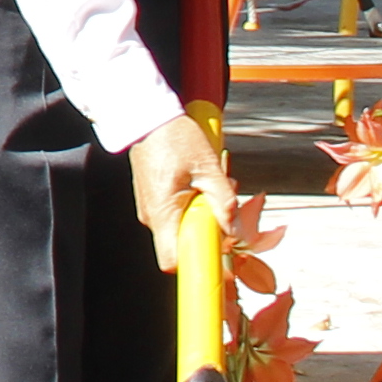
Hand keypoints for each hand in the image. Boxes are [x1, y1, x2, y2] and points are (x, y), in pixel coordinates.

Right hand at [124, 106, 225, 264]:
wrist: (146, 115)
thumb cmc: (172, 136)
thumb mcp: (207, 166)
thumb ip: (223, 200)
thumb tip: (235, 229)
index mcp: (162, 213)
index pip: (173, 261)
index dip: (197, 265)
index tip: (218, 263)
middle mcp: (151, 216)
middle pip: (183, 245)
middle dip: (209, 232)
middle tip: (224, 208)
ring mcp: (150, 209)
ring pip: (182, 228)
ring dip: (202, 215)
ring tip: (211, 185)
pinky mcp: (153, 199)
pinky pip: (176, 214)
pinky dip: (192, 205)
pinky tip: (200, 182)